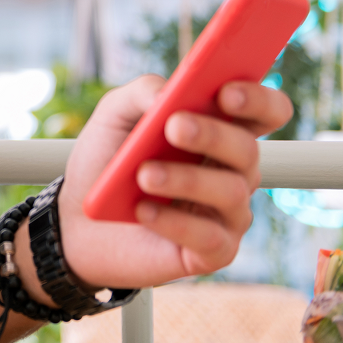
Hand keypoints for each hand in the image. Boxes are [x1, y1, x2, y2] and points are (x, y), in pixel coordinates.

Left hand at [57, 76, 292, 289]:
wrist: (76, 218)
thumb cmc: (106, 159)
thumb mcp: (115, 114)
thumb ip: (145, 92)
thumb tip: (170, 92)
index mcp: (220, 130)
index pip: (265, 112)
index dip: (258, 100)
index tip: (226, 92)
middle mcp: (234, 170)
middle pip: (249, 149)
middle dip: (213, 134)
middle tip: (174, 126)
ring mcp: (228, 212)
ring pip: (231, 192)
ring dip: (186, 179)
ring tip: (143, 174)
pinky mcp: (214, 251)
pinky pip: (210, 237)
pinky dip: (175, 222)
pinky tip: (143, 211)